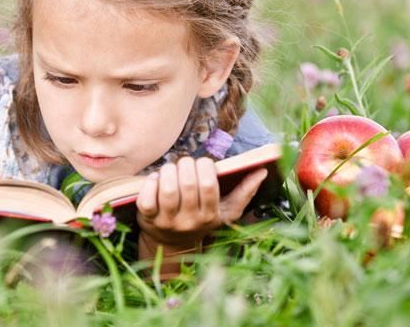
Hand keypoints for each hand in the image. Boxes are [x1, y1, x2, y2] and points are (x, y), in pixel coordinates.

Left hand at [135, 156, 267, 248]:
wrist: (172, 245)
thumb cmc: (202, 219)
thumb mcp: (225, 211)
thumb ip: (245, 192)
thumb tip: (262, 172)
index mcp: (210, 216)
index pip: (209, 185)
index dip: (205, 167)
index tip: (203, 164)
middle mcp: (189, 221)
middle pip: (188, 184)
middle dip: (186, 165)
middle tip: (185, 164)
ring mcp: (167, 221)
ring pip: (168, 189)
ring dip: (169, 171)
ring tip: (172, 169)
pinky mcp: (147, 219)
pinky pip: (147, 198)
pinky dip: (150, 183)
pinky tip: (156, 179)